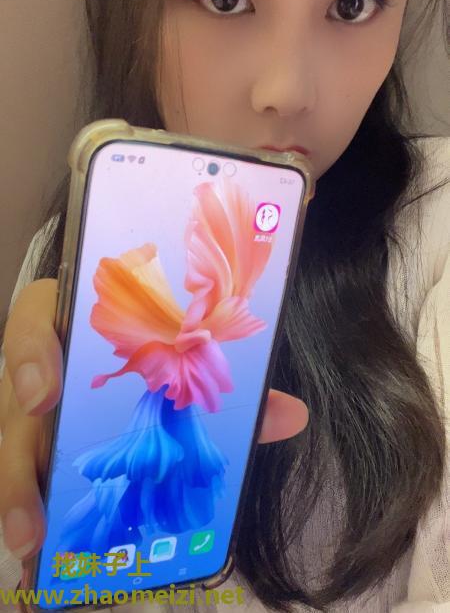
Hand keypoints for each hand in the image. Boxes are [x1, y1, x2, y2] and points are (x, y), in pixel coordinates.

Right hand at [0, 279, 308, 560]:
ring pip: (10, 440)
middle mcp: (43, 362)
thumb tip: (290, 414)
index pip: (36, 319)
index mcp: (74, 322)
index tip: (45, 396)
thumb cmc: (144, 343)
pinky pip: (21, 469)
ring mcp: (29, 404)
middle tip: (32, 504)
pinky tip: (37, 547)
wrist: (110, 336)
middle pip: (14, 395)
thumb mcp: (173, 352)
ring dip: (17, 492)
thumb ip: (222, 383)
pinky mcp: (30, 438)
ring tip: (31, 539)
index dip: (32, 353)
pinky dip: (27, 506)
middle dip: (16, 453)